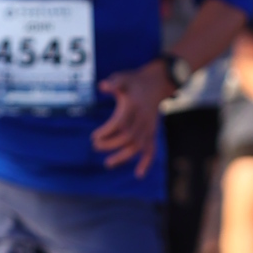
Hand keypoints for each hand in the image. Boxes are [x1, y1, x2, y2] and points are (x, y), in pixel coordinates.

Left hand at [92, 60, 170, 174]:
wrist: (158, 83)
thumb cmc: (136, 81)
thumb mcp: (124, 77)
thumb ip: (114, 82)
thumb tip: (102, 86)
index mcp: (134, 107)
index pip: (120, 123)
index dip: (106, 132)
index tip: (94, 137)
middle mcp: (143, 119)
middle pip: (127, 137)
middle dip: (110, 145)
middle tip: (96, 146)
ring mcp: (149, 127)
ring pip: (138, 147)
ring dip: (123, 157)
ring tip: (108, 164)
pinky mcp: (153, 132)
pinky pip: (152, 150)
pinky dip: (146, 163)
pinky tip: (138, 175)